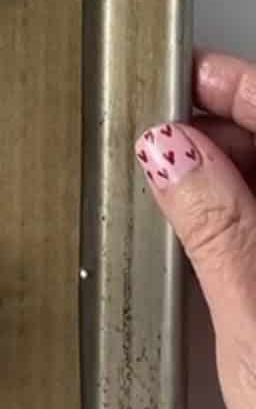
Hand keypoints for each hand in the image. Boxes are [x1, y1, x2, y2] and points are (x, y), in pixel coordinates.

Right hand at [137, 49, 255, 408]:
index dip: (236, 85)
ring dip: (237, 176)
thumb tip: (172, 147)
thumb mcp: (255, 333)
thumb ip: (217, 229)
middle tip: (161, 136)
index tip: (180, 76)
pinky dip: (248, 223)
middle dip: (229, 130)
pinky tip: (218, 239)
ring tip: (179, 185)